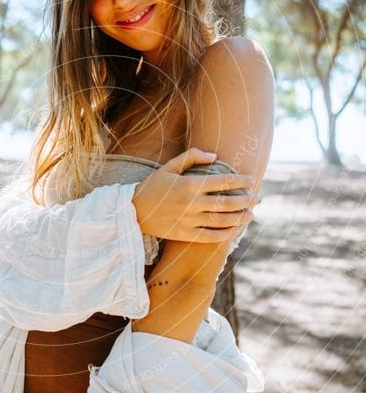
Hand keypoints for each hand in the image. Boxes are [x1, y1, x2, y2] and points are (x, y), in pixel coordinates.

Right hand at [131, 148, 258, 242]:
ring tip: (251, 214)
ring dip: (240, 217)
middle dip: (246, 200)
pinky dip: (225, 234)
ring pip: (221, 220)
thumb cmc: (153, 186)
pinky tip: (235, 230)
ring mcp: (189, 220)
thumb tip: (214, 156)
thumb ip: (191, 157)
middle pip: (226, 202)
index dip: (240, 181)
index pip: (222, 181)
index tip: (251, 181)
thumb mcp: (169, 166)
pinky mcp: (185, 234)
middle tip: (258, 198)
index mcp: (189, 184)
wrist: (133, 211)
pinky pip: (210, 236)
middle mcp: (191, 203)